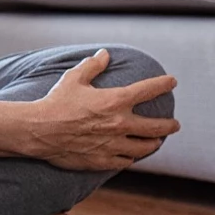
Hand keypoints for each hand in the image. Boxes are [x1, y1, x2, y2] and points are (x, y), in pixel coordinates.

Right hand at [23, 49, 180, 170]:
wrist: (40, 131)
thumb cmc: (56, 102)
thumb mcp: (73, 78)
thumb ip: (92, 66)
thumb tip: (104, 54)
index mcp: (115, 101)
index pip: (148, 90)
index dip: (163, 84)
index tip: (172, 82)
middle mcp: (120, 124)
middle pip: (156, 127)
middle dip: (169, 125)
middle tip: (174, 124)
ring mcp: (114, 144)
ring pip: (145, 147)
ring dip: (154, 143)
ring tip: (156, 142)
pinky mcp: (104, 160)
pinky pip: (126, 160)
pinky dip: (131, 156)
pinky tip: (131, 155)